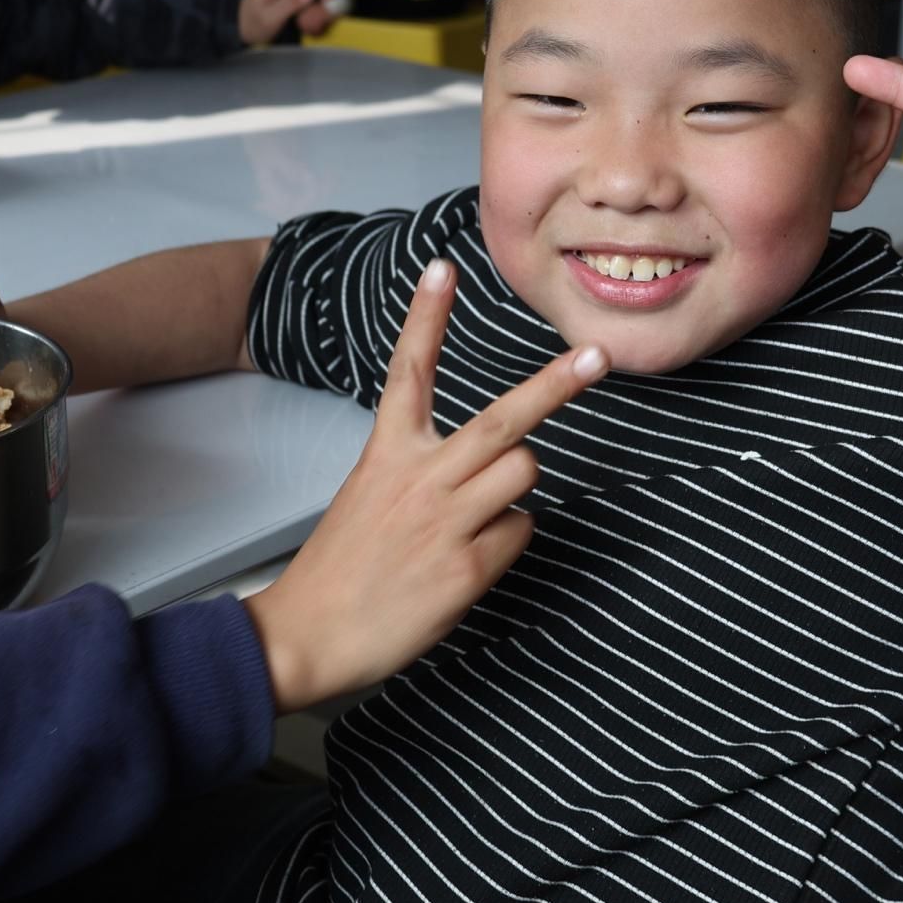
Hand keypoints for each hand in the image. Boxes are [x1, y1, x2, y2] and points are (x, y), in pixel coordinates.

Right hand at [244, 259, 606, 712]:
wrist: (306, 636)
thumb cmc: (341, 568)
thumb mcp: (370, 497)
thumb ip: (423, 472)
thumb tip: (489, 468)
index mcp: (386, 453)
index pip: (409, 370)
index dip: (426, 316)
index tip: (442, 267)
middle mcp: (419, 478)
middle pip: (504, 419)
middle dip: (557, 384)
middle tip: (597, 356)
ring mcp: (445, 523)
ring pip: (523, 472)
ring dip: (515, 488)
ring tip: (479, 517)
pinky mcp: (466, 570)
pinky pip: (519, 531)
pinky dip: (506, 541)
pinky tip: (468, 561)